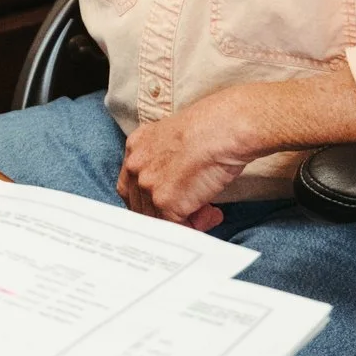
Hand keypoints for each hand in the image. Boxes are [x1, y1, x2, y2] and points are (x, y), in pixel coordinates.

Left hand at [117, 87, 263, 231]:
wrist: (224, 129)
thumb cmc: (212, 127)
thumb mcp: (176, 137)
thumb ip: (166, 161)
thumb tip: (176, 184)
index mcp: (136, 146)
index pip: (132, 185)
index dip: (151, 199)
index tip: (171, 203)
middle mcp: (136, 166)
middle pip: (141, 206)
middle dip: (168, 213)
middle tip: (195, 211)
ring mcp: (148, 186)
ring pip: (158, 220)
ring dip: (185, 220)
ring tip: (209, 212)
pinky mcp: (165, 203)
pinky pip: (176, 228)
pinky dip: (196, 227)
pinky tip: (213, 214)